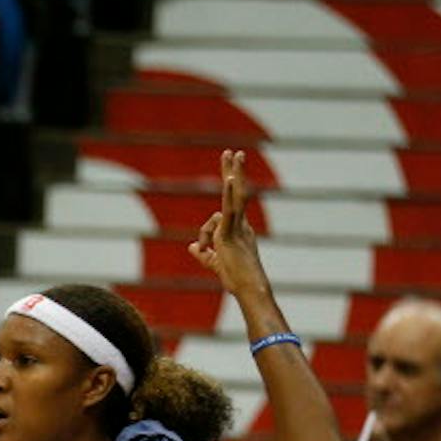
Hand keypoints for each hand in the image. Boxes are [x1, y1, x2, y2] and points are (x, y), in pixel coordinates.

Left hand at [186, 150, 267, 299]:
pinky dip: (230, 193)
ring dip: (233, 173)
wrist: (248, 288)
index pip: (225, 209)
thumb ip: (203, 253)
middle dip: (234, 171)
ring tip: (233, 153)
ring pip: (234, 196)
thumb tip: (192, 246)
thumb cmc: (235, 278)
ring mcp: (237, 226)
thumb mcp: (214, 262)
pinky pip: (230, 209)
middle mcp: (241, 224)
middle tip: (233, 152)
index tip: (208, 227)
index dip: (214, 212)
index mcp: (239, 229)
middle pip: (237, 192)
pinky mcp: (231, 232)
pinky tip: (230, 178)